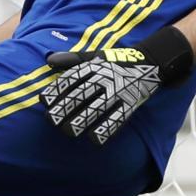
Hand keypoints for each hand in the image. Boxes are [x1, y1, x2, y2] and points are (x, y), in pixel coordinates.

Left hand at [41, 27, 193, 144]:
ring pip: (97, 108)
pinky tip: (94, 139)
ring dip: (82, 121)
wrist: (151, 62)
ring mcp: (119, 91)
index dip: (56, 90)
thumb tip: (50, 60)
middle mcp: (106, 77)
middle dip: (64, 108)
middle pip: (81, 94)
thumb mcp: (94, 56)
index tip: (44, 101)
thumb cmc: (116, 61)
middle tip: (51, 120)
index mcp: (94, 66)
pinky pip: (118, 118)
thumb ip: (72, 60)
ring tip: (68, 131)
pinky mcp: (131, 103)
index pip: (71, 78)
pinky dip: (106, 129)